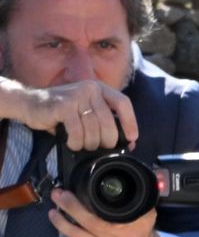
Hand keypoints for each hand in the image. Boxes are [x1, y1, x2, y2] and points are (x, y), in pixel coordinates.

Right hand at [0, 76, 137, 150]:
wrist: (29, 103)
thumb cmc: (60, 111)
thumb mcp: (85, 111)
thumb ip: (104, 121)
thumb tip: (129, 143)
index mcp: (99, 88)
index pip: (123, 103)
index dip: (130, 122)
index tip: (132, 138)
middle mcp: (89, 88)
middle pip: (109, 121)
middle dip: (107, 140)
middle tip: (100, 148)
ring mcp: (76, 95)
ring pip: (94, 128)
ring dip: (90, 143)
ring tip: (83, 145)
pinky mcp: (63, 105)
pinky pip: (78, 131)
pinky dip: (76, 142)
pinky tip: (72, 143)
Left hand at [50, 188, 162, 236]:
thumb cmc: (142, 234)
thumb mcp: (146, 217)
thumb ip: (137, 204)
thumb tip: (129, 186)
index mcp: (129, 228)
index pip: (108, 213)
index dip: (90, 204)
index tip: (76, 191)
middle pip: (89, 222)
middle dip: (71, 207)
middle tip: (59, 195)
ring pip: (77, 235)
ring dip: (62, 222)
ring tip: (53, 211)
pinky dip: (69, 230)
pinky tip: (62, 222)